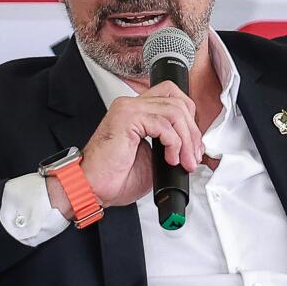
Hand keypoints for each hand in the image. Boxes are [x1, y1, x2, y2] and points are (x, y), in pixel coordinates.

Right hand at [77, 81, 203, 206]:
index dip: (190, 119)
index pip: (173, 97)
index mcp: (138, 112)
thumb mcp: (154, 159)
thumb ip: (171, 146)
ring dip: (186, 140)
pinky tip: (170, 158)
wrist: (91, 188)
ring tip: (184, 160)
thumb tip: (194, 148)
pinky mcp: (127, 118)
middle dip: (193, 131)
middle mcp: (132, 105)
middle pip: (178, 101)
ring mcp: (129, 109)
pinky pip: (163, 123)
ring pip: (174, 111)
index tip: (195, 144)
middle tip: (194, 156)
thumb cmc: (114, 178)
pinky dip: (173, 143)